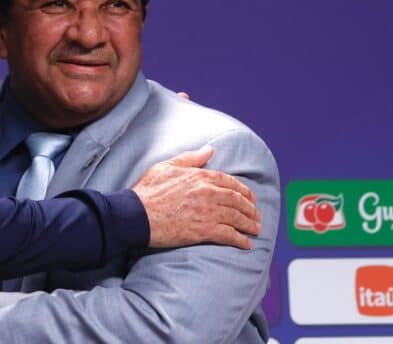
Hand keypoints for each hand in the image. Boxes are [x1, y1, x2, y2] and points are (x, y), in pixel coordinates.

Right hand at [132, 145, 260, 249]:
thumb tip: (209, 149)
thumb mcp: (166, 166)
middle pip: (237, 201)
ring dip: (249, 224)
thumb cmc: (148, 190)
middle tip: (256, 215)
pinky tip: (246, 244)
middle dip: (250, 209)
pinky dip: (240, 240)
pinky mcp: (204, 231)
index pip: (230, 182)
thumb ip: (190, 158)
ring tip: (255, 229)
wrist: (136, 214)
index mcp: (200, 176)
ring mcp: (208, 212)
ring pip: (237, 218)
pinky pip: (229, 235)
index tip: (249, 197)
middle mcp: (208, 193)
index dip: (243, 190)